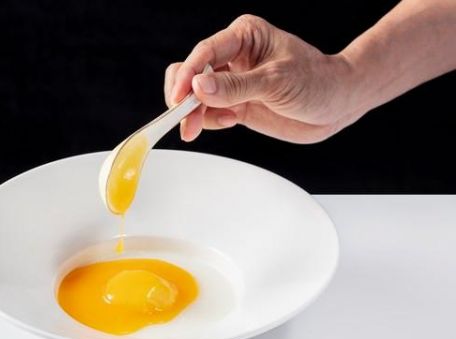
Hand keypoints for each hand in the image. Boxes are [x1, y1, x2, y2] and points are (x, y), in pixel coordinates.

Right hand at [164, 15, 359, 143]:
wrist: (337, 105)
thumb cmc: (317, 81)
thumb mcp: (276, 81)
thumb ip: (236, 87)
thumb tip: (198, 88)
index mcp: (244, 35)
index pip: (205, 52)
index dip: (188, 75)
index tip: (180, 97)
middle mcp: (234, 56)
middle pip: (191, 72)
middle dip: (185, 97)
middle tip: (186, 120)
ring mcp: (233, 82)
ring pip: (195, 95)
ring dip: (195, 113)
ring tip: (207, 125)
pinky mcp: (235, 104)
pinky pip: (208, 112)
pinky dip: (209, 121)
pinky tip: (231, 121)